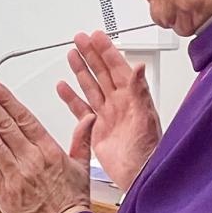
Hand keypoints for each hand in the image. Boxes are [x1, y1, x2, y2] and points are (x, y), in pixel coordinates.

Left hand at [0, 80, 93, 212]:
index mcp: (49, 152)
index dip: (6, 100)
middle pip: (3, 124)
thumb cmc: (72, 205)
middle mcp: (30, 160)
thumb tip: (88, 118)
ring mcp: (14, 175)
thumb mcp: (82, 168)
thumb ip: (82, 139)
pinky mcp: (1, 191)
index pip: (24, 118)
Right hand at [56, 30, 161, 190]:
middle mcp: (118, 104)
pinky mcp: (94, 129)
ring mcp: (106, 115)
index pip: (116, 67)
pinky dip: (71, 98)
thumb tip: (139, 67)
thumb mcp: (145, 118)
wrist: (138, 176)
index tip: (96, 36)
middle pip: (101, 72)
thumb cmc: (148, 151)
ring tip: (72, 55)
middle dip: (91, 54)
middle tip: (80, 39)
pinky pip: (80, 109)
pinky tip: (64, 87)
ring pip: (90, 87)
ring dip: (81, 71)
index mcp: (131, 97)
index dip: (106, 51)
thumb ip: (140, 91)